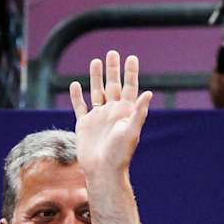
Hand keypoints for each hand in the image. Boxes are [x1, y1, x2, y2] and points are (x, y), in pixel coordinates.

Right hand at [70, 50, 152, 183]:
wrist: (102, 171)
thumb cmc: (119, 154)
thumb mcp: (131, 132)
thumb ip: (139, 112)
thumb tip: (148, 93)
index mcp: (125, 113)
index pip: (130, 88)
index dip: (131, 73)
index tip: (132, 58)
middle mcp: (112, 113)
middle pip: (113, 85)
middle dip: (113, 70)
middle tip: (113, 53)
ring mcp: (98, 117)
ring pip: (96, 92)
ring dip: (96, 77)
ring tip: (96, 61)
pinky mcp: (84, 124)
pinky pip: (80, 106)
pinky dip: (77, 96)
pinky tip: (75, 85)